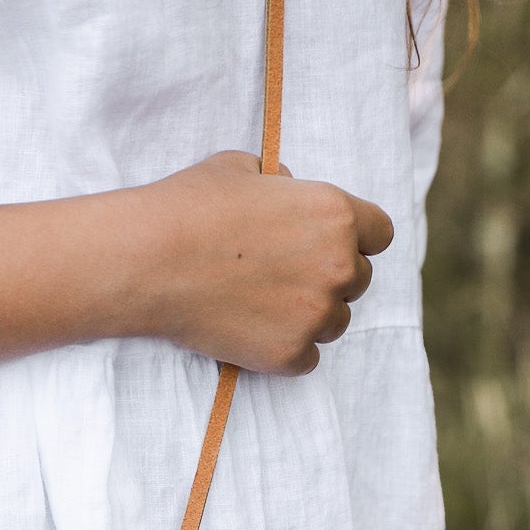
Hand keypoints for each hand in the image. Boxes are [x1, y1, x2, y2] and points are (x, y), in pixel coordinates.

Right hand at [129, 150, 392, 373]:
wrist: (149, 263)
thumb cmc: (190, 207)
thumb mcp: (243, 169)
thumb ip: (282, 184)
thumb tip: (290, 191)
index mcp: (336, 213)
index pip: (380, 235)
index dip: (356, 240)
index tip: (328, 248)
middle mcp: (337, 265)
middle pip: (358, 281)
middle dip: (328, 280)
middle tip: (283, 280)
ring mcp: (315, 315)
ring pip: (335, 324)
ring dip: (310, 318)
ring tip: (264, 307)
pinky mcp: (289, 354)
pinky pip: (307, 360)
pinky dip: (286, 351)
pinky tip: (254, 333)